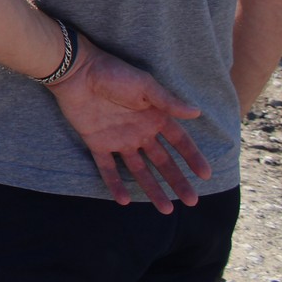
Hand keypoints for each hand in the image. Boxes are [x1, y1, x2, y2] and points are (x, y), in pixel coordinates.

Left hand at [47, 39, 211, 212]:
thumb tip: (197, 112)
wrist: (76, 72)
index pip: (179, 141)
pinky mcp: (97, 143)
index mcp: (154, 116)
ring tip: (166, 209)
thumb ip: (168, 102)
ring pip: (139, 170)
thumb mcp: (144, 85)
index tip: (205, 175)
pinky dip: (114, 184)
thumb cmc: (113, 73)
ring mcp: (119, 139)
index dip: (192, 157)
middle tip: (191, 201)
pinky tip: (124, 201)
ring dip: (152, 189)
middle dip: (177, 180)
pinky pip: (107, 168)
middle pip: (162, 161)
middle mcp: (139, 131)